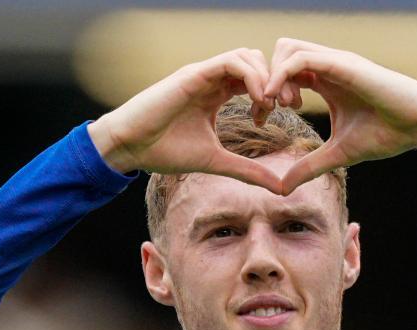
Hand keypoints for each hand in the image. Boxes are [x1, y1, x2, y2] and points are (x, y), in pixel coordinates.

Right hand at [87, 48, 300, 193]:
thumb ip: (248, 170)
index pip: (255, 79)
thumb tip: (279, 187)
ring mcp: (203, 73)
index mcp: (216, 94)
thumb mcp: (216, 162)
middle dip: (277, 80)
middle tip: (286, 106)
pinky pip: (231, 62)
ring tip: (272, 105)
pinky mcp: (194, 74)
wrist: (130, 146)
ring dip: (267, 77)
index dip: (274, 94)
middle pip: (257, 61)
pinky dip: (252, 77)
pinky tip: (258, 101)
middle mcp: (211, 79)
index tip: (279, 117)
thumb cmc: (164, 150)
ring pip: (247, 55)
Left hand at [263, 38, 416, 194]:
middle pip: (279, 53)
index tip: (262, 119)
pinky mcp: (343, 64)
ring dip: (273, 75)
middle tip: (267, 111)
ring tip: (278, 106)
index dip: (265, 93)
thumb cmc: (387, 133)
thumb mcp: (338, 154)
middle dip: (264, 79)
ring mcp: (335, 61)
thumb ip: (309, 167)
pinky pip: (302, 57)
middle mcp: (328, 65)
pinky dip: (284, 75)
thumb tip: (282, 188)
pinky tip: (284, 102)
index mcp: (325, 80)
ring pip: (286, 47)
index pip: (283, 72)